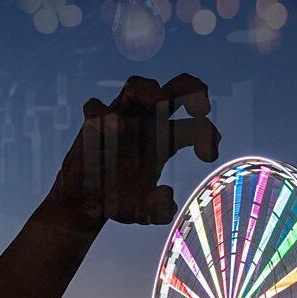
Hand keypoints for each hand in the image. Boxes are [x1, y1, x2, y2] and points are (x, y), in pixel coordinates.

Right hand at [52, 74, 220, 224]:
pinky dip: (104, 115)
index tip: (209, 155)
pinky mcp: (92, 124)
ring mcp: (120, 118)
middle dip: (192, 89)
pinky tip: (113, 129)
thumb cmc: (120, 199)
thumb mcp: (144, 212)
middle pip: (175, 88)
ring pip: (137, 85)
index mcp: (167, 138)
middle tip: (202, 108)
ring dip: (150, 91)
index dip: (208, 135)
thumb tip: (167, 195)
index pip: (196, 125)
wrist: (86, 203)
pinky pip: (96, 109)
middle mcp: (147, 122)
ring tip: (160, 104)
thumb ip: (159, 210)